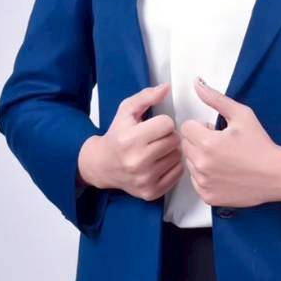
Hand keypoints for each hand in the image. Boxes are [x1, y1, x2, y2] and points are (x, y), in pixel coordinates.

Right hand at [78, 83, 183, 201]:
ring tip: (157, 150)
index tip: (153, 126)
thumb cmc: (116, 135)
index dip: (162, 122)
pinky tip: (159, 162)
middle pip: (174, 140)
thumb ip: (146, 96)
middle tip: (156, 138)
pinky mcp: (151, 192)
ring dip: (171, 151)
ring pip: (178, 156)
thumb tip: (166, 88)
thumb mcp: (126, 110)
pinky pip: (178, 173)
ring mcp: (145, 179)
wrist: (102, 165)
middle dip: (168, 136)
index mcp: (130, 139)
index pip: (167, 124)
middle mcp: (137, 161)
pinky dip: (172, 166)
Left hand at [179, 76, 280, 208]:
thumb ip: (215, 98)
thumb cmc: (260, 144)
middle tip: (222, 144)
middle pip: (186, 145)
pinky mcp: (207, 197)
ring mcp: (204, 183)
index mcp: (207, 143)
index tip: (217, 131)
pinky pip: (196, 181)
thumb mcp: (242, 115)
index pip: (186, 128)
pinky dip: (205, 176)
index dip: (202, 127)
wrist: (277, 175)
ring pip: (189, 163)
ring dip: (201, 159)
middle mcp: (201, 164)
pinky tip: (224, 173)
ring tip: (224, 159)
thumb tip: (196, 83)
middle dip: (199, 141)